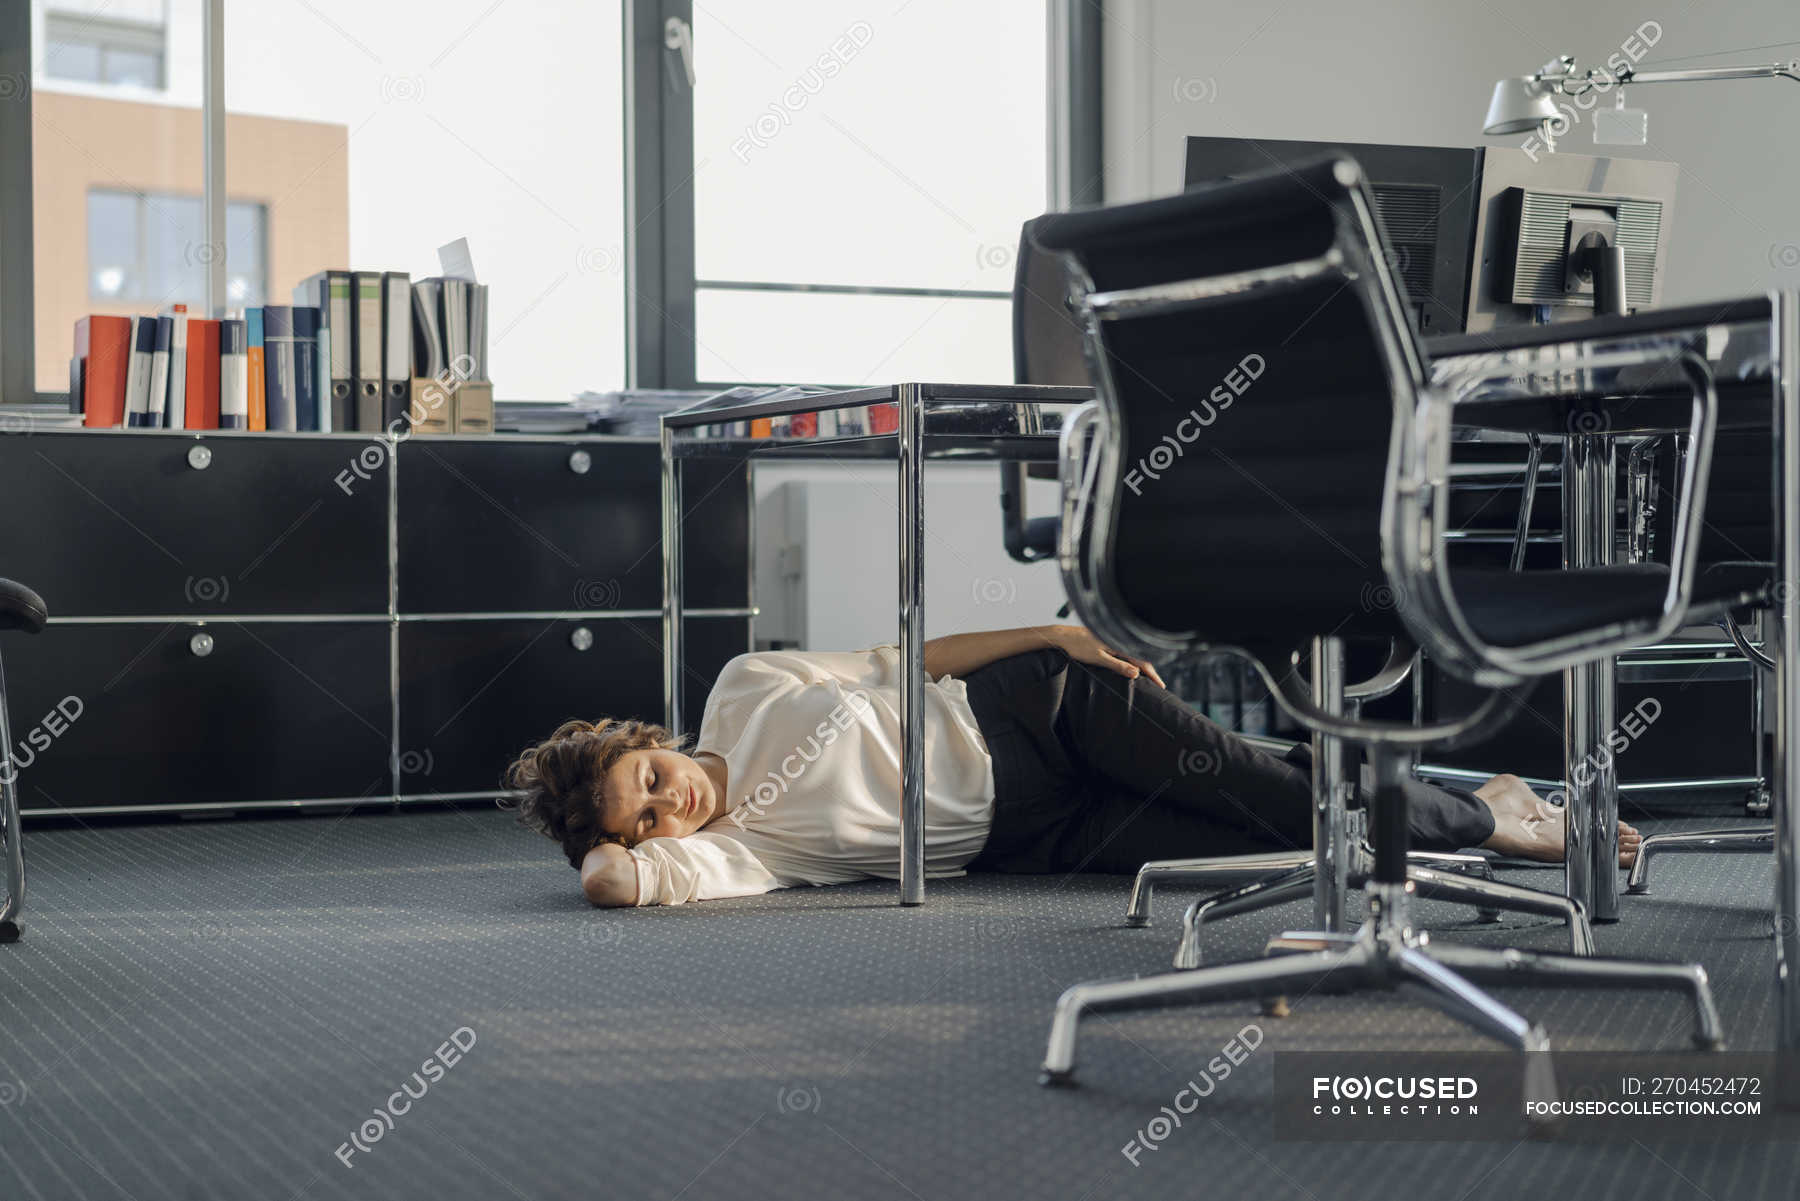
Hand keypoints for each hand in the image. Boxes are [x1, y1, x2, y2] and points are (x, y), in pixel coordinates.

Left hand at [1044, 625, 1165, 687]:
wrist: (1061, 636)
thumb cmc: (1077, 647)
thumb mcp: (1098, 658)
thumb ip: (1117, 665)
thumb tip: (1137, 673)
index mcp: (1119, 644)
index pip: (1142, 661)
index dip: (1152, 674)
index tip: (1161, 686)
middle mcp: (1118, 641)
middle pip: (1140, 657)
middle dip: (1150, 671)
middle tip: (1159, 685)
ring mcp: (1112, 642)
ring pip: (1133, 655)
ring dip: (1141, 667)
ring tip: (1149, 679)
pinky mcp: (1106, 643)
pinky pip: (1124, 653)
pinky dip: (1132, 662)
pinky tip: (1131, 668)